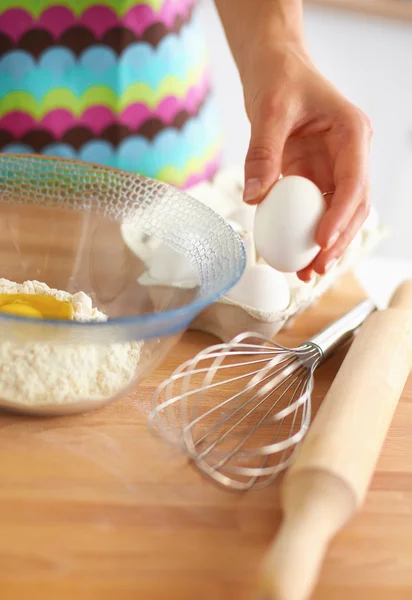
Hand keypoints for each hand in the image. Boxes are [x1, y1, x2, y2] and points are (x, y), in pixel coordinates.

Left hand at [242, 45, 371, 280]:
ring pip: (338, 213)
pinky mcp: (315, 176)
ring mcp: (334, 167)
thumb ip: (263, 153)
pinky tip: (292, 254)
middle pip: (354, 205)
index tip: (321, 241)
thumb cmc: (279, 79)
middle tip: (316, 269)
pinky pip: (314, 209)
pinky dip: (305, 233)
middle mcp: (349, 154)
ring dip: (326, 244)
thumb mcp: (269, 111)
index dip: (340, 216)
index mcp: (351, 133)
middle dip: (338, 241)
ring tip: (306, 273)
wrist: (275, 68)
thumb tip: (255, 199)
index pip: (354, 182)